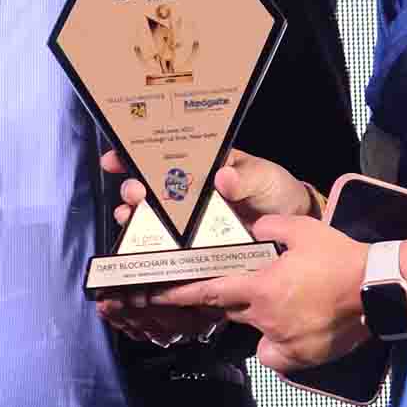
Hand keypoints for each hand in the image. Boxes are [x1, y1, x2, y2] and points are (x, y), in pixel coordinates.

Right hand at [97, 143, 318, 237]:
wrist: (291, 226)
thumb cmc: (275, 191)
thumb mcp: (263, 176)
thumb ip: (244, 177)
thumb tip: (223, 178)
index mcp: (199, 167)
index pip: (161, 156)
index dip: (133, 155)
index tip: (115, 158)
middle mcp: (186, 193)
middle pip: (148, 189)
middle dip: (132, 189)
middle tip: (134, 194)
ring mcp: (187, 221)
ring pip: (150, 218)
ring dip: (134, 218)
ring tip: (130, 218)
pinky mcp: (193, 247)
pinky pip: (168, 248)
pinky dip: (152, 250)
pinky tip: (142, 251)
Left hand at [183, 210, 371, 373]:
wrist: (376, 289)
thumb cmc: (339, 258)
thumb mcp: (303, 230)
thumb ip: (270, 225)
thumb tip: (255, 225)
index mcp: (260, 288)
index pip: (208, 293)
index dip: (179, 295)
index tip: (154, 296)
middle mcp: (264, 318)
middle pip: (233, 311)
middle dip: (237, 301)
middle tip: (258, 288)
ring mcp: (281, 341)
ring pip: (256, 331)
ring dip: (262, 318)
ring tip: (291, 305)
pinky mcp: (300, 358)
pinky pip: (275, 354)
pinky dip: (278, 346)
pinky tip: (294, 332)